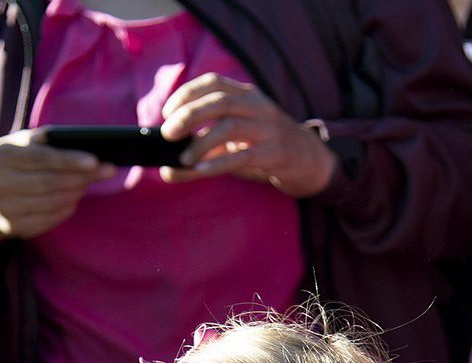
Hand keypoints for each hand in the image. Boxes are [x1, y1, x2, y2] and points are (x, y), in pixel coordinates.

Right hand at [0, 129, 114, 240]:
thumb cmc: (4, 165)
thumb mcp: (13, 145)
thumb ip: (40, 140)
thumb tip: (79, 143)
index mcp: (1, 156)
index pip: (42, 158)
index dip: (70, 160)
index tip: (95, 161)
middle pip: (50, 182)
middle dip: (81, 177)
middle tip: (106, 171)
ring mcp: (3, 208)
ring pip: (50, 203)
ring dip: (75, 193)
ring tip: (88, 184)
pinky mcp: (9, 228)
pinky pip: (45, 220)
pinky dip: (64, 210)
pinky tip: (73, 201)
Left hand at [160, 73, 336, 197]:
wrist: (306, 159)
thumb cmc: (261, 148)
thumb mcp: (231, 145)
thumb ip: (200, 153)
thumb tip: (165, 171)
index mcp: (246, 95)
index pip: (214, 82)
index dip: (187, 93)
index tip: (166, 112)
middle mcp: (256, 106)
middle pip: (219, 101)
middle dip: (189, 115)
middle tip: (167, 133)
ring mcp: (266, 129)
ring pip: (230, 126)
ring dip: (201, 142)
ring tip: (183, 158)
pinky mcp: (273, 153)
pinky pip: (242, 156)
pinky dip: (217, 163)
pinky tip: (199, 170)